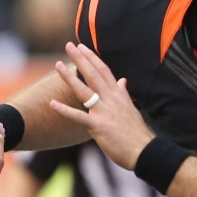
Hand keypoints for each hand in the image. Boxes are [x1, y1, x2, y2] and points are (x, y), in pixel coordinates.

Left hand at [50, 42, 153, 169]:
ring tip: (58, 65)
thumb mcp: (131, 108)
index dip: (92, 58)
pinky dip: (64, 110)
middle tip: (69, 45)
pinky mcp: (98, 126)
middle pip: (93, 75)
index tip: (82, 47)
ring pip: (84, 90)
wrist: (144, 150)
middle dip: (81, 59)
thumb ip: (124, 93)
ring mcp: (104, 112)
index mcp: (119, 94)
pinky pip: (78, 116)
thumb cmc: (137, 132)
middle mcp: (111, 99)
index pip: (104, 71)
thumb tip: (123, 80)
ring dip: (69, 77)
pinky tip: (52, 103)